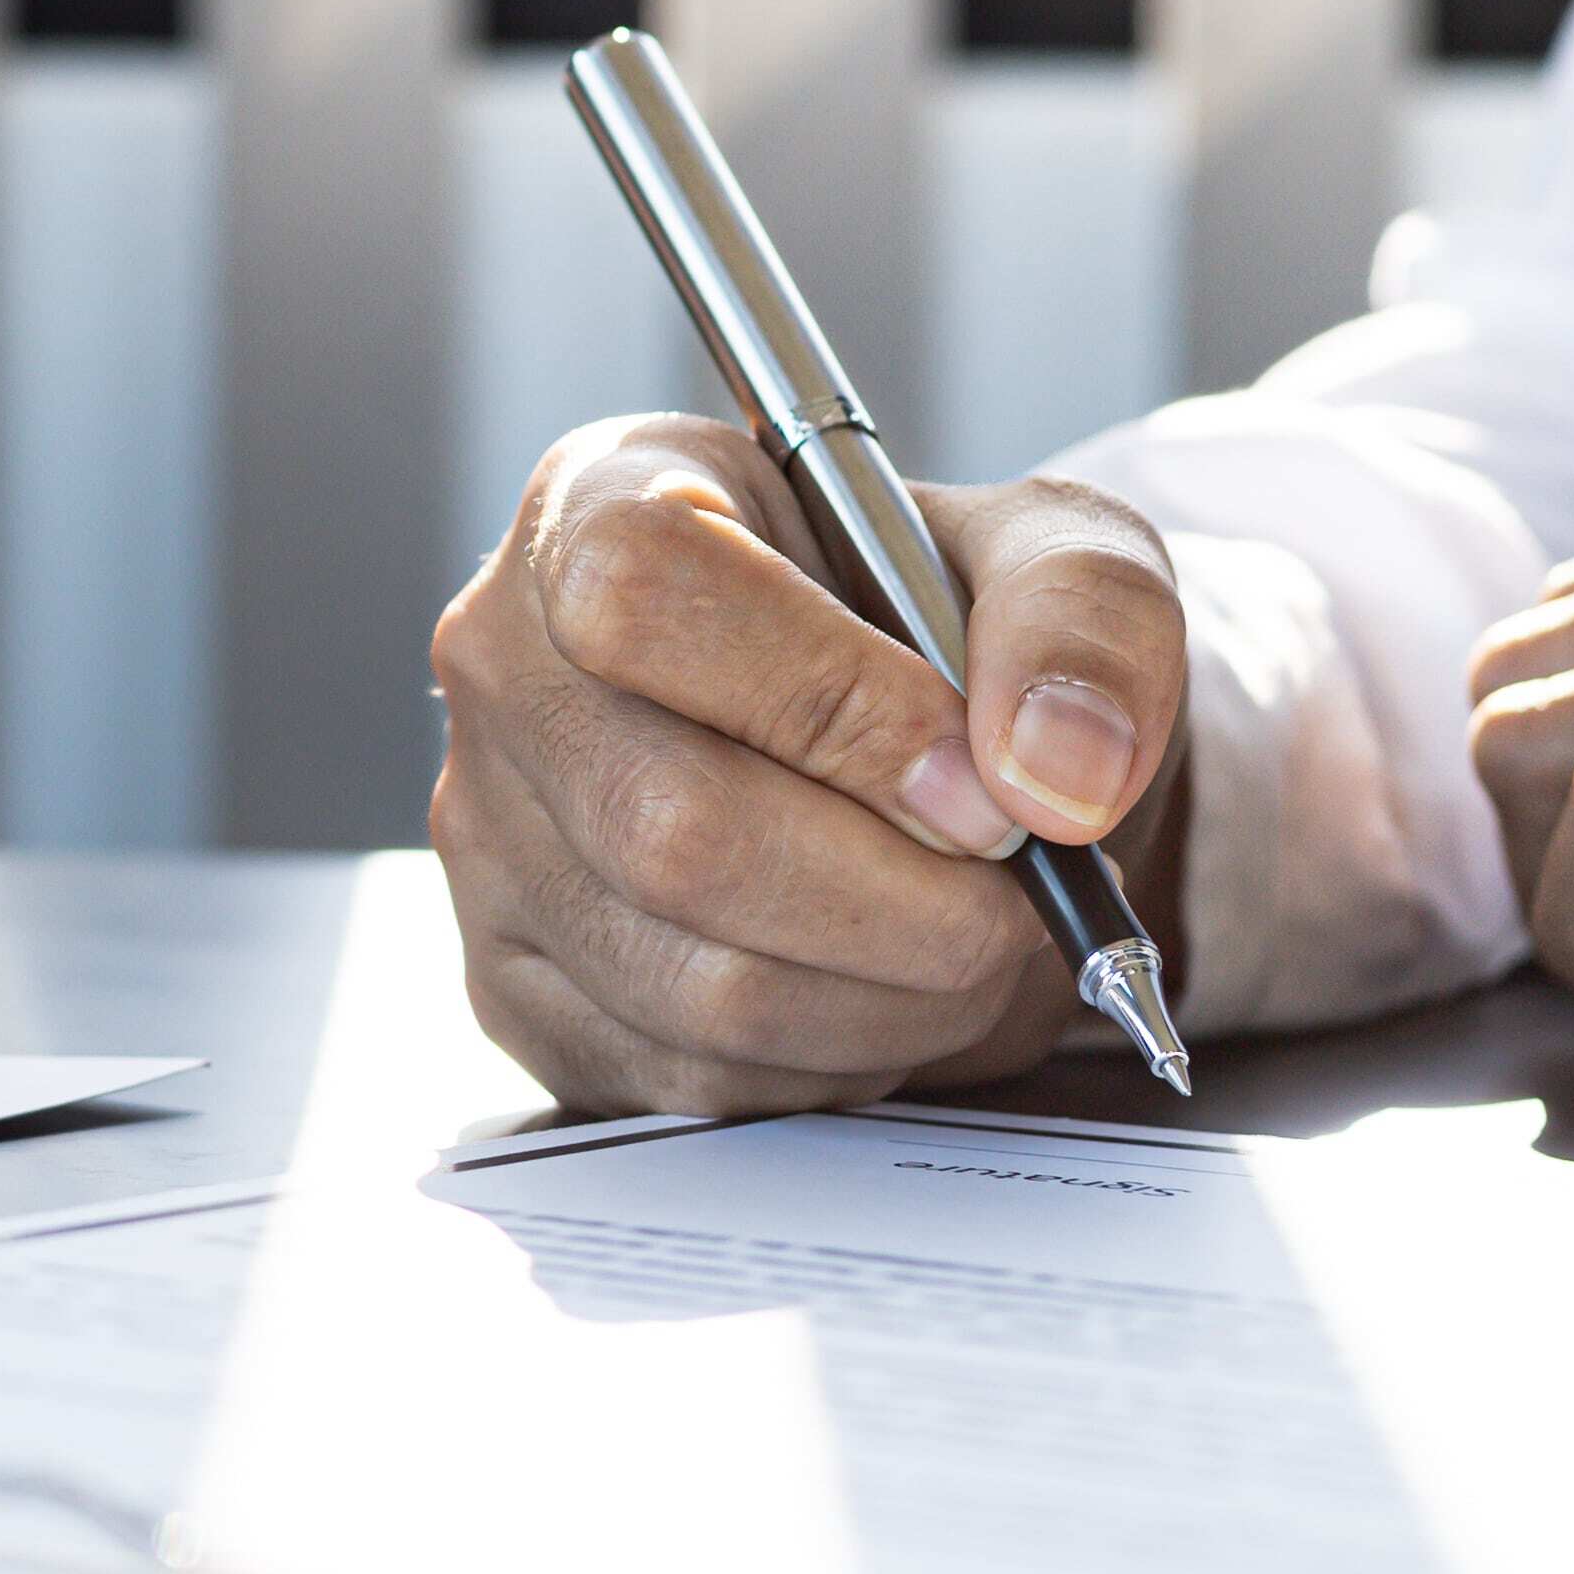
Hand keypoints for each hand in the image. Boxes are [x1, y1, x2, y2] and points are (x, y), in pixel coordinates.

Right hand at [429, 412, 1193, 1116]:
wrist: (909, 748)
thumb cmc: (949, 632)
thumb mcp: (1058, 559)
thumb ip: (1084, 619)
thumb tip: (1055, 773)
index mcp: (603, 498)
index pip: (646, 592)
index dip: (830, 702)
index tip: (982, 784)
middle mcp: (507, 666)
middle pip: (670, 827)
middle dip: (903, 900)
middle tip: (1018, 899)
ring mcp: (490, 840)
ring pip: (696, 983)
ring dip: (893, 997)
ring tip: (972, 942)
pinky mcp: (513, 988)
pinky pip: (690, 1076)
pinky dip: (836, 1059)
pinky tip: (880, 984)